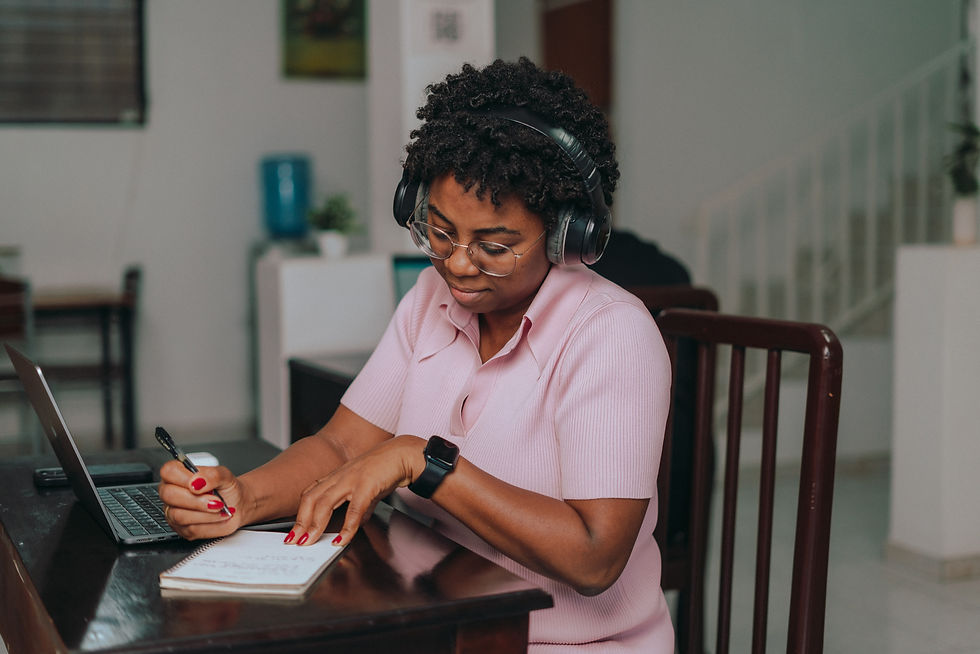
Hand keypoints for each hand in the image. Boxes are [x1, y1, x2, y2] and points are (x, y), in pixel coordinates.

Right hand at [157, 460, 244, 539]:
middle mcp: (172, 493)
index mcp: (178, 475)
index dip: (184, 478)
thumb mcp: (225, 476)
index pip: (168, 471)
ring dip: (206, 513)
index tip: (200, 483)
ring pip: (180, 515)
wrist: (236, 505)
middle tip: (216, 500)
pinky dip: (210, 523)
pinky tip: (218, 516)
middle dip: (196, 499)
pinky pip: (191, 529)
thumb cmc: (226, 489)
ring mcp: (174, 512)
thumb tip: (197, 481)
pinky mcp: (182, 529)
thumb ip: (212, 474)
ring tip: (220, 508)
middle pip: (170, 495)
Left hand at [285, 435, 425, 547]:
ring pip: (325, 502)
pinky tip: (343, 540)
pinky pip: (354, 510)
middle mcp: (340, 476)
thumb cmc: (386, 467)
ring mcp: (352, 479)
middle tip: (294, 541)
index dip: (300, 513)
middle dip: (301, 521)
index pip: (310, 494)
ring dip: (315, 525)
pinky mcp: (367, 485)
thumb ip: (360, 505)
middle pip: (311, 498)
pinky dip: (347, 527)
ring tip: (310, 542)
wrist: (404, 453)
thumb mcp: (367, 487)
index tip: (294, 532)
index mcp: (337, 476)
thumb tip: (357, 522)